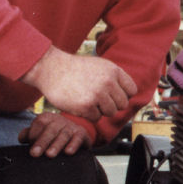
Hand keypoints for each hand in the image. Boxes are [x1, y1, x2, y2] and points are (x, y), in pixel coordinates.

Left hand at [18, 112, 91, 157]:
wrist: (75, 134)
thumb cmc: (53, 136)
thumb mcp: (40, 133)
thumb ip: (29, 135)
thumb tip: (22, 138)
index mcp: (47, 118)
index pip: (39, 123)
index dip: (33, 135)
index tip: (31, 148)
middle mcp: (59, 120)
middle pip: (50, 129)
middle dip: (42, 142)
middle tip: (34, 154)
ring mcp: (71, 126)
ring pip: (63, 135)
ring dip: (56, 145)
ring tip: (49, 155)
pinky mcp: (82, 133)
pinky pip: (78, 138)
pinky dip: (73, 145)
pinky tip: (68, 152)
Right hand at [22, 47, 136, 120]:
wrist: (51, 69)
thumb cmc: (75, 69)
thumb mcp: (100, 66)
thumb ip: (115, 78)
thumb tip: (128, 94)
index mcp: (113, 71)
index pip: (131, 90)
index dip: (123, 94)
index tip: (113, 95)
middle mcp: (108, 82)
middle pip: (122, 104)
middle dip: (112, 104)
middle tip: (98, 99)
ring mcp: (97, 95)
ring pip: (110, 112)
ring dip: (100, 110)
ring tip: (88, 100)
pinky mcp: (86, 106)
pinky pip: (96, 118)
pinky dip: (88, 114)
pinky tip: (80, 104)